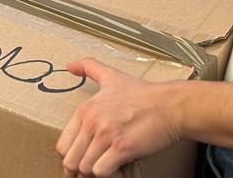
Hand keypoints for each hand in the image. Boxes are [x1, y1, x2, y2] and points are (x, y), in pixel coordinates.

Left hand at [55, 59, 182, 176]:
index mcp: (85, 110)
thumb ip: (88, 68)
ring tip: (110, 165)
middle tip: (97, 165)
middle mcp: (92, 123)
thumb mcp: (111, 76)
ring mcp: (106, 136)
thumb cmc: (143, 94)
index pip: (62, 145)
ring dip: (97, 172)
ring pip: (85, 168)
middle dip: (82, 168)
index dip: (72, 156)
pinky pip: (101, 172)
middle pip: (70, 161)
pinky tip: (120, 168)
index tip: (84, 157)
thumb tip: (70, 65)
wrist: (170, 105)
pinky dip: (110, 175)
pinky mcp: (122, 148)